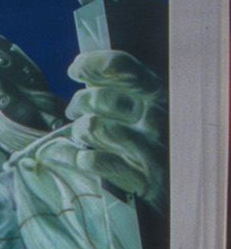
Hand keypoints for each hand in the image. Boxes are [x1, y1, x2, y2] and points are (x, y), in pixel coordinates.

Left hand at [62, 50, 165, 206]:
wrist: (178, 184)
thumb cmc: (152, 137)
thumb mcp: (143, 106)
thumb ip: (116, 86)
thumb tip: (81, 67)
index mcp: (156, 94)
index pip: (124, 68)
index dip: (93, 64)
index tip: (75, 69)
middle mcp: (155, 116)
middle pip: (101, 98)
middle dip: (79, 102)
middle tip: (74, 109)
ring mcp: (148, 147)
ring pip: (93, 127)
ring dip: (79, 130)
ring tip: (82, 133)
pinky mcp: (137, 176)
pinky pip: (92, 160)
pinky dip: (72, 157)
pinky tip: (70, 154)